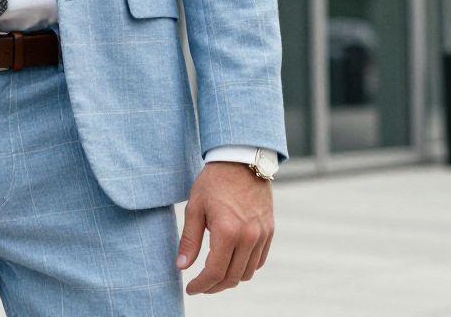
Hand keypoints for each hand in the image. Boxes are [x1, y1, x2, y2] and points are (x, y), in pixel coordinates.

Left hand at [175, 161, 274, 294]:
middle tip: (200, 285)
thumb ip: (189, 239)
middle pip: (232, 277)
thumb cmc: (213, 181)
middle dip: (214, 286)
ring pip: (247, 272)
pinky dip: (245, 267)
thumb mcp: (195, 207)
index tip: (190, 289)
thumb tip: (181, 266)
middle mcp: (248, 237)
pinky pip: (259, 261)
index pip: (215, 272)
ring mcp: (261, 235)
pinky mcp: (269, 231)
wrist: (240, 161)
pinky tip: (231, 262)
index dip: (201, 285)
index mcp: (227, 231)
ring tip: (214, 274)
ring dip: (230, 278)